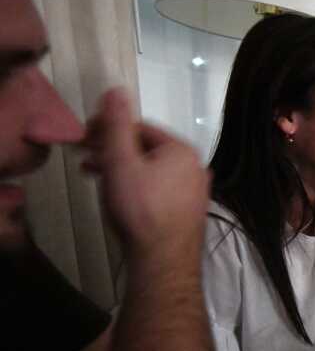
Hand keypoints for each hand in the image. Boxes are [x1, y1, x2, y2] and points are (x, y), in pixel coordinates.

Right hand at [81, 89, 209, 259]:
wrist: (164, 261)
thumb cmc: (140, 209)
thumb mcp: (120, 162)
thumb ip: (116, 125)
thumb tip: (117, 90)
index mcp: (182, 150)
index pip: (139, 127)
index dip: (108, 129)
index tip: (83, 137)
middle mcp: (196, 167)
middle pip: (146, 149)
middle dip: (112, 150)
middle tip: (84, 157)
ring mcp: (195, 191)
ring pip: (152, 170)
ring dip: (122, 168)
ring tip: (94, 175)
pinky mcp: (189, 212)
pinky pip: (160, 189)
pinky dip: (137, 186)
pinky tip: (120, 196)